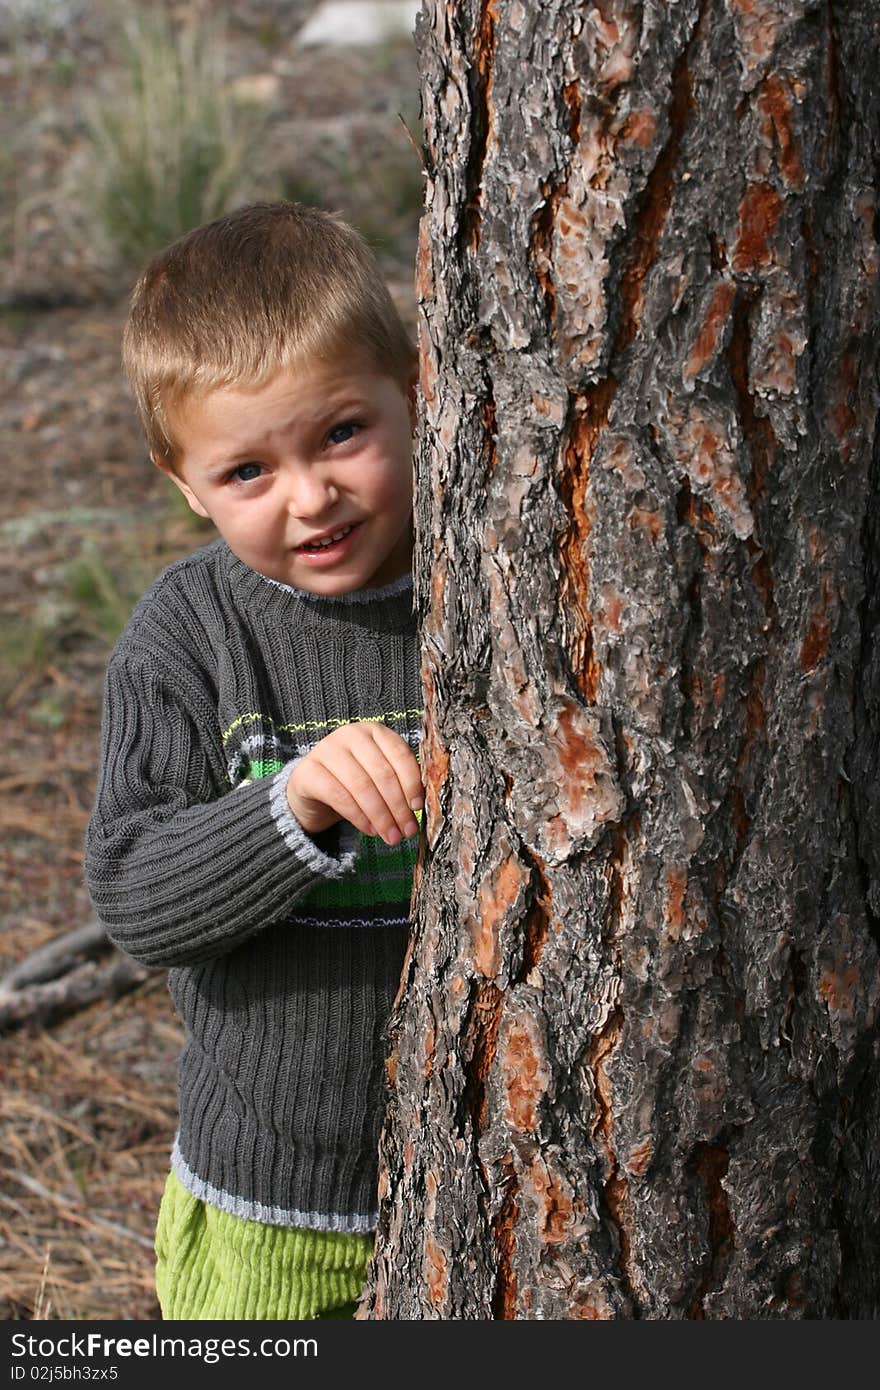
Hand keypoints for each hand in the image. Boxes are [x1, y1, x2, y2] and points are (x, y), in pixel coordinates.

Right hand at [286, 723, 422, 846]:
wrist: (311, 788)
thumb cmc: (354, 782)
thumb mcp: (378, 776)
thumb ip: (399, 783)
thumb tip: (420, 807)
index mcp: (375, 731)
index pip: (400, 754)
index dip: (412, 783)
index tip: (418, 807)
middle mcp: (350, 734)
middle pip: (382, 773)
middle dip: (398, 806)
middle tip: (407, 831)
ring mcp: (326, 749)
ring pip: (362, 786)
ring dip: (381, 816)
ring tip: (392, 837)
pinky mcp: (308, 771)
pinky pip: (339, 796)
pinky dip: (359, 817)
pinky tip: (370, 830)